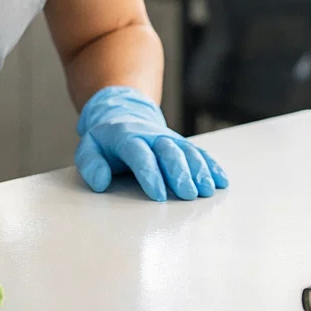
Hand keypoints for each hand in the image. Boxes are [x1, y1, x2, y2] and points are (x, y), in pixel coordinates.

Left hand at [74, 86, 228, 200]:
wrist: (124, 115)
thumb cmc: (106, 140)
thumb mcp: (89, 148)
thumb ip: (91, 164)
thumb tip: (100, 182)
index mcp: (127, 136)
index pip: (140, 154)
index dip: (149, 174)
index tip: (158, 195)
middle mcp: (152, 136)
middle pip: (169, 152)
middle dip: (180, 173)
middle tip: (188, 194)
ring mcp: (170, 139)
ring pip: (188, 152)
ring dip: (199, 170)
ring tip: (207, 191)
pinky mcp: (181, 145)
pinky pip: (200, 153)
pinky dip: (211, 166)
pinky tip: (221, 181)